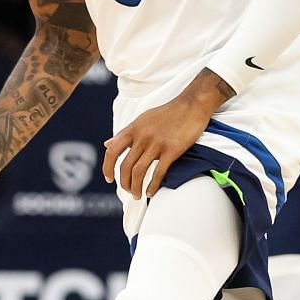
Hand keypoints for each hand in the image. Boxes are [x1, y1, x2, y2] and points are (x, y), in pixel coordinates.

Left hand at [104, 81, 222, 199]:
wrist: (192, 104)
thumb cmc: (167, 113)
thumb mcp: (141, 120)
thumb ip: (124, 134)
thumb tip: (107, 144)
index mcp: (133, 129)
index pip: (112, 152)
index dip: (107, 168)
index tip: (109, 179)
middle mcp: (142, 137)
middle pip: (125, 166)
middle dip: (124, 183)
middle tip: (129, 191)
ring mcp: (157, 144)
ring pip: (139, 172)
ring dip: (136, 187)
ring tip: (138, 195)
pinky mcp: (172, 150)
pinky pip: (158, 173)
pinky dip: (152, 186)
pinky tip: (151, 192)